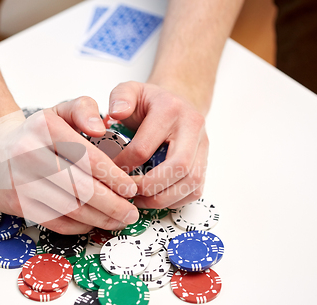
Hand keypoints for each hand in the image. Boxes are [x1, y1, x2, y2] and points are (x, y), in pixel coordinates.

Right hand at [0, 97, 138, 233]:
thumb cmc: (36, 133)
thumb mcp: (60, 111)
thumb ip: (84, 110)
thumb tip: (101, 127)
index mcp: (45, 128)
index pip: (88, 157)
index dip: (114, 177)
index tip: (131, 188)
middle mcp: (28, 154)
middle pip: (81, 189)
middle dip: (113, 205)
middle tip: (131, 212)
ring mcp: (19, 181)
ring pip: (70, 209)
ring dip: (100, 219)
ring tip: (120, 220)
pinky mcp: (16, 203)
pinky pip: (55, 222)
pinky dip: (80, 226)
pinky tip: (94, 223)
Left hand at [109, 81, 208, 208]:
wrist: (176, 101)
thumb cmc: (150, 102)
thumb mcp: (130, 91)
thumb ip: (120, 97)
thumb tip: (116, 113)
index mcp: (170, 109)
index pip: (145, 147)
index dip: (124, 165)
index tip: (111, 171)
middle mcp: (192, 127)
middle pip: (178, 167)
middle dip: (149, 187)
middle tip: (129, 192)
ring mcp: (202, 145)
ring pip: (191, 182)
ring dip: (163, 198)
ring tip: (140, 199)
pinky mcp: (205, 161)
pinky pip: (196, 189)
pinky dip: (175, 200)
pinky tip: (156, 198)